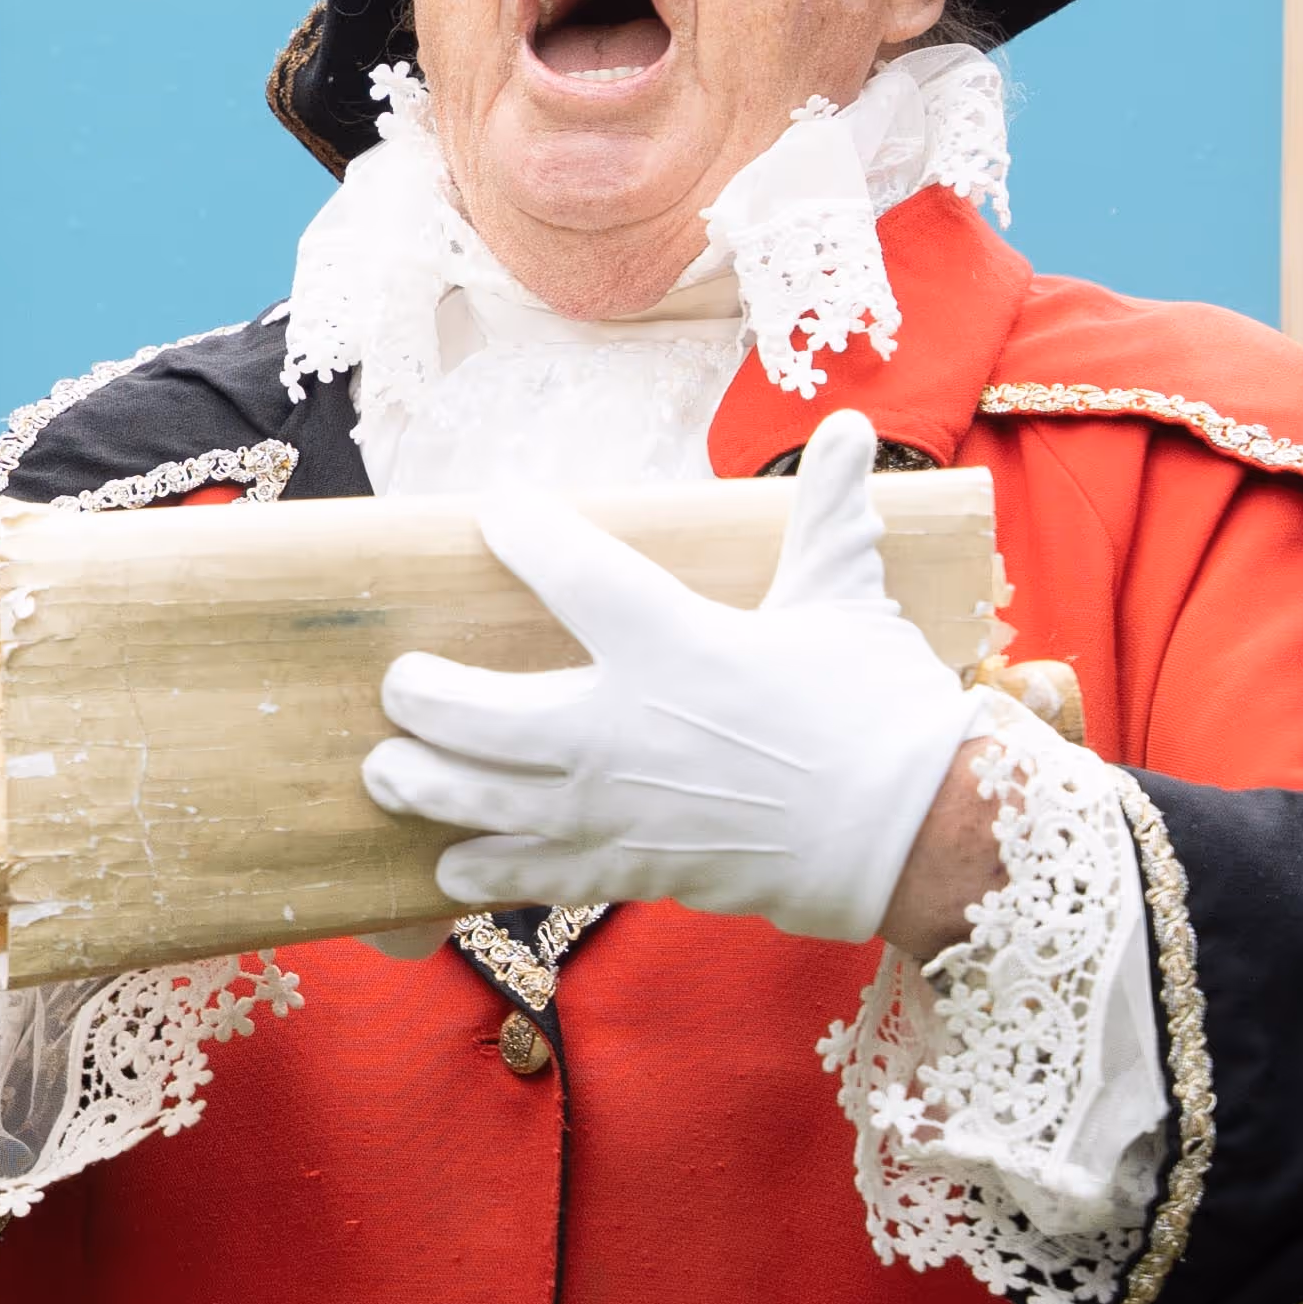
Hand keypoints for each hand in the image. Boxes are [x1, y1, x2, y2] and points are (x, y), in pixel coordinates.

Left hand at [360, 409, 988, 943]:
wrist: (915, 834)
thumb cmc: (879, 710)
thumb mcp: (847, 600)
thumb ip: (825, 514)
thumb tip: (841, 427)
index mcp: (677, 645)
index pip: (573, 573)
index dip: (524, 535)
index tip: (495, 511)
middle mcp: (626, 729)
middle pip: (480, 713)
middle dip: (422, 696)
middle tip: (400, 682)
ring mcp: (618, 808)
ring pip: (482, 799)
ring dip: (422, 784)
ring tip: (387, 767)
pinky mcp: (629, 868)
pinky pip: (529, 876)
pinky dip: (479, 871)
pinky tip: (443, 862)